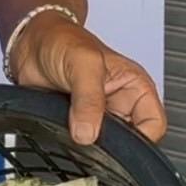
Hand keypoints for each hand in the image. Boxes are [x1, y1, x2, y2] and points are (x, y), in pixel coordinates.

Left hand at [11, 14, 166, 145]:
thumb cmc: (61, 39)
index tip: (116, 142)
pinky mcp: (76, 123)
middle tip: (89, 137)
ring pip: (104, 146)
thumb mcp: (83, 63)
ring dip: (88, 145)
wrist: (31, 43)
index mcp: (134, 86)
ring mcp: (97, 116)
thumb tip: (88, 133)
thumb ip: (89, 99)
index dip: (141, 138)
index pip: (154, 125)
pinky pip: (80, 144)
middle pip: (129, 141)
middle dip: (111, 145)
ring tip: (73, 132)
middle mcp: (119, 104)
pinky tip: (62, 134)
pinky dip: (71, 144)